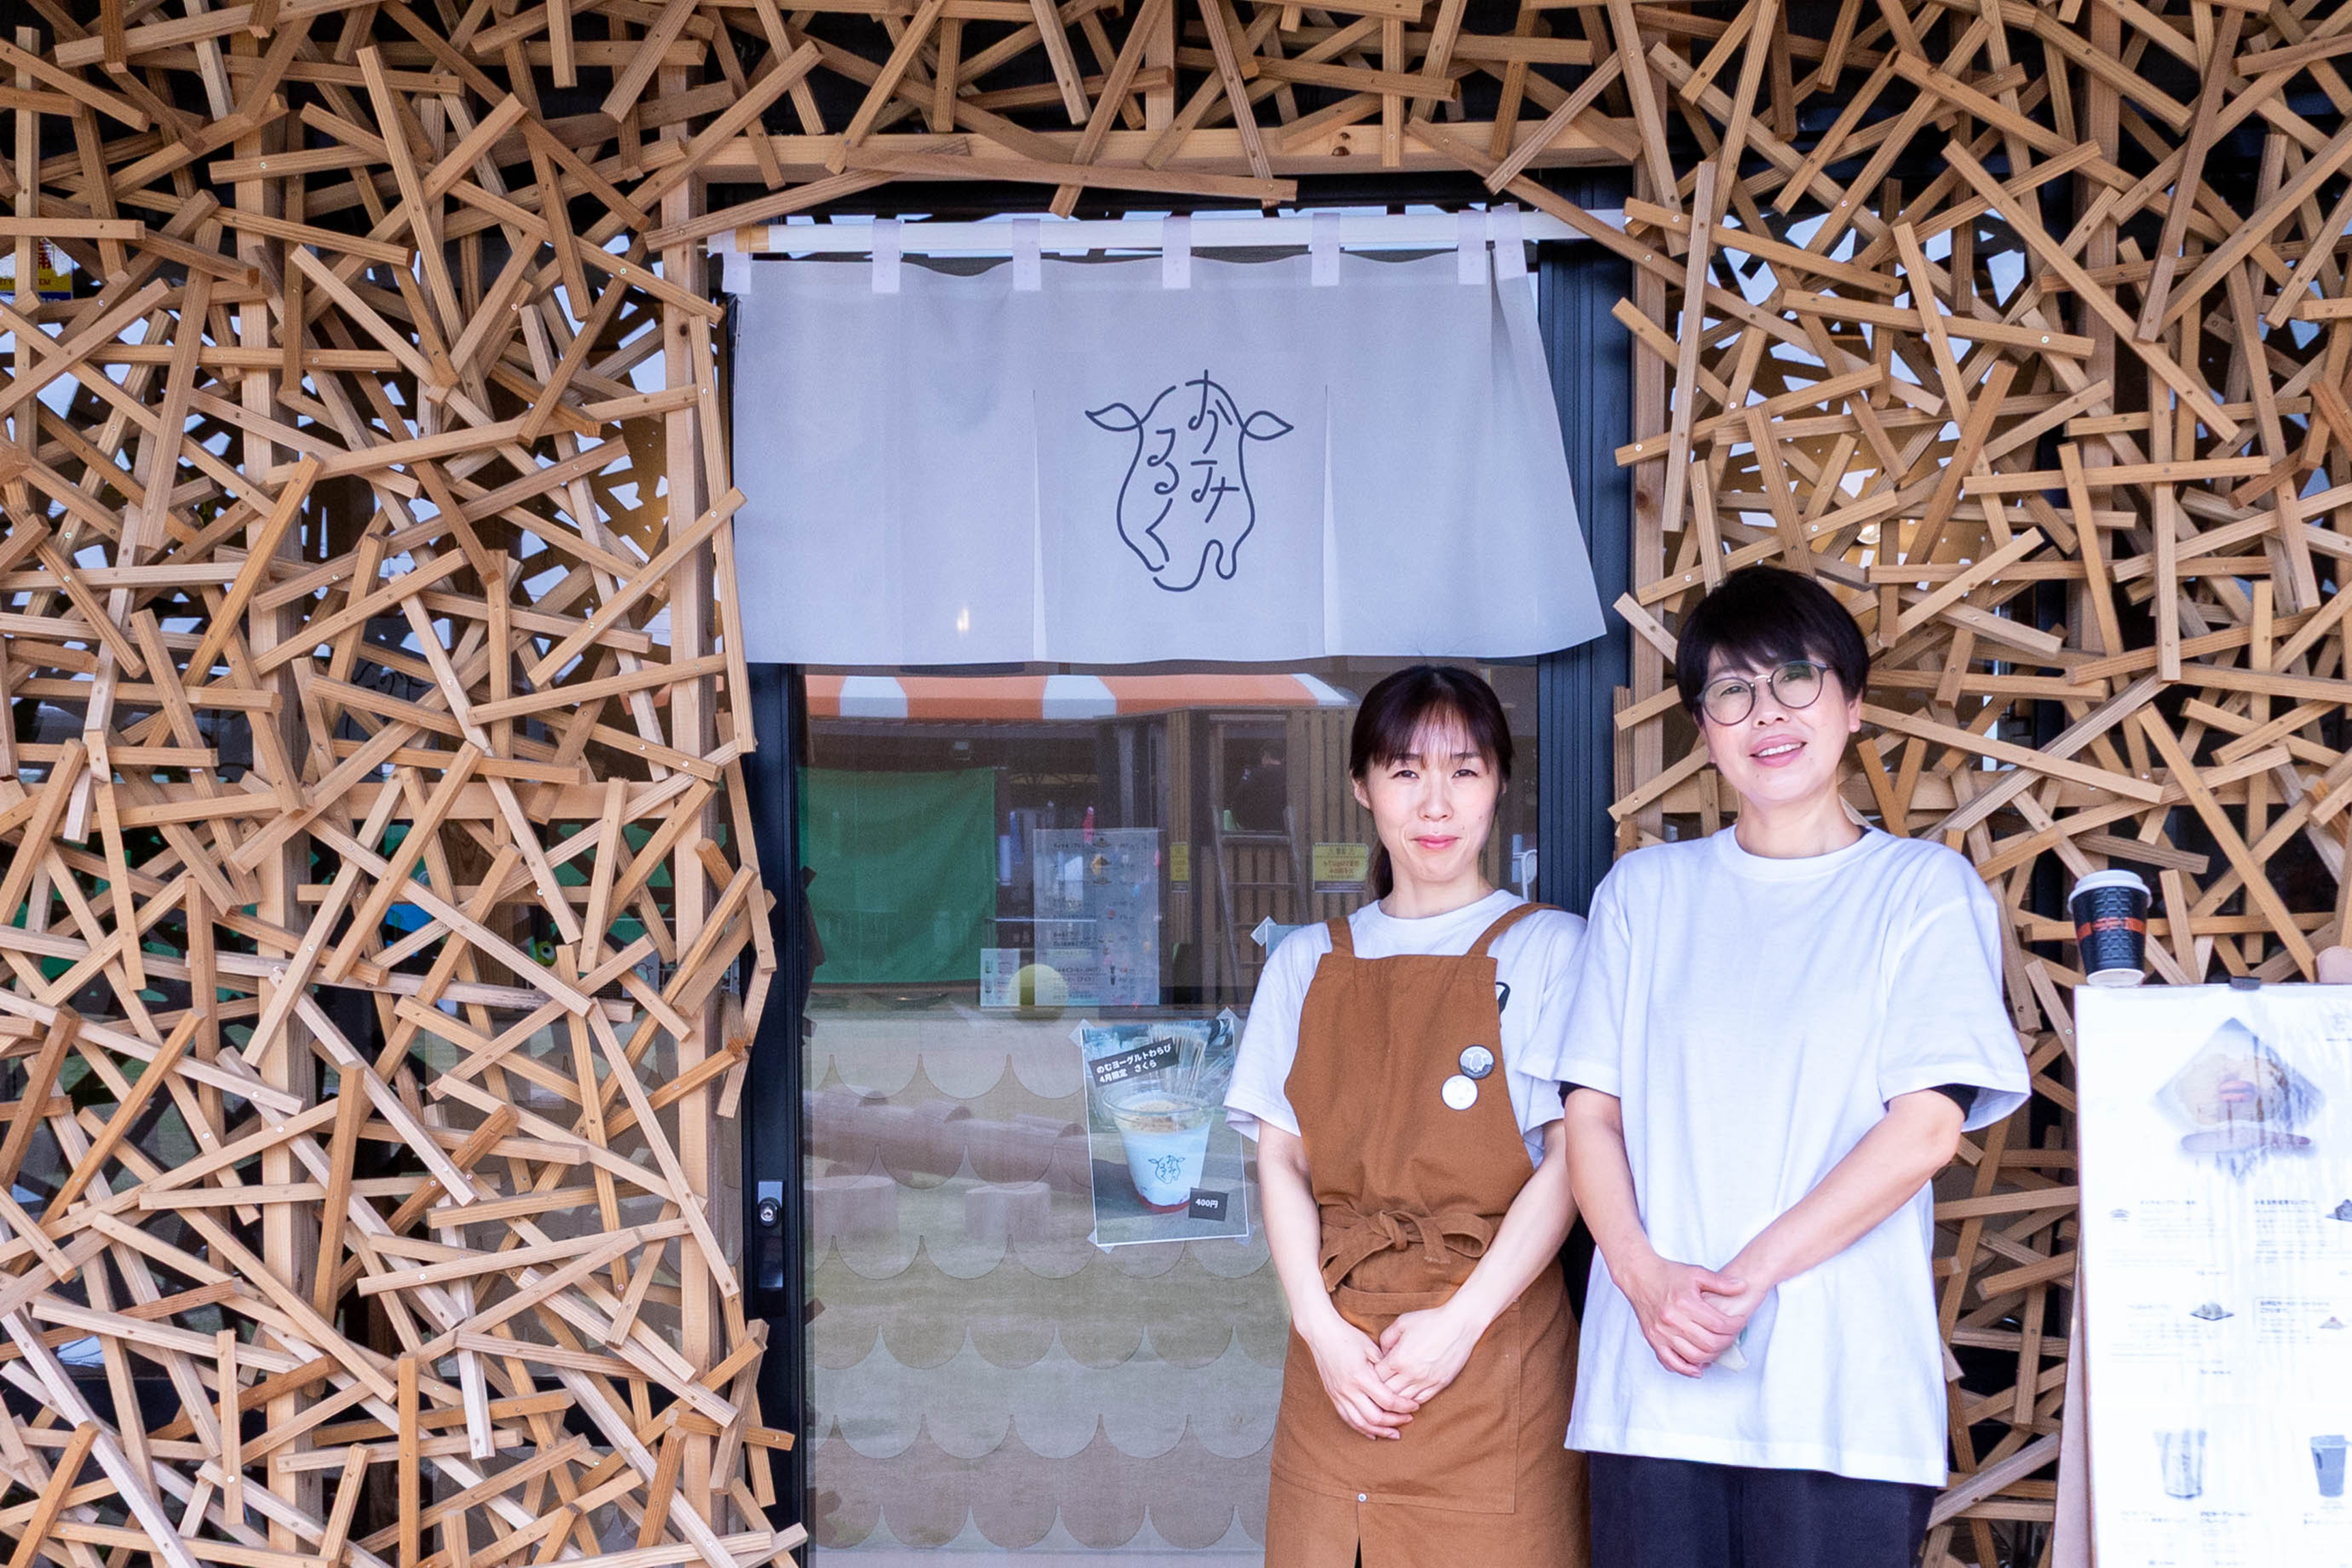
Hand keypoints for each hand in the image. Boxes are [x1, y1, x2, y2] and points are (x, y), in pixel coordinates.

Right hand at [1301, 1308, 1420, 1439]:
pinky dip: (1361, 1429)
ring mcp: (1338, 1395)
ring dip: (1379, 1431)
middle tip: (1408, 1419)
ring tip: (1394, 1433)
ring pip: (1360, 1423)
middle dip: (1394, 1422)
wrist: (1321, 1334)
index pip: (1387, 1400)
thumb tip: (1399, 1381)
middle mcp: (1348, 1389)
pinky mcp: (1333, 1396)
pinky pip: (1347, 1419)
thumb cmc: (1347, 1336)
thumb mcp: (1370, 1347)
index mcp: (1360, 1376)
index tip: (1414, 1406)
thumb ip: (1384, 1366)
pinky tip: (1372, 1433)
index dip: (1403, 1406)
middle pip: (1375, 1417)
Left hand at [1373, 1302, 1483, 1404]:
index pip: (1376, 1378)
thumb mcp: (1402, 1323)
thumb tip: (1380, 1354)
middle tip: (1377, 1387)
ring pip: (1403, 1401)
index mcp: (1398, 1359)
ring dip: (1395, 1399)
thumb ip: (1386, 1339)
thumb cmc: (1430, 1320)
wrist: (1459, 1325)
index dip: (1370, 1377)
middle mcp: (1411, 1374)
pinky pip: (1421, 1400)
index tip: (1370, 1374)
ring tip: (1390, 1394)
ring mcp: (1426, 1381)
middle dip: (1380, 1391)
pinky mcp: (1440, 1385)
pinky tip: (1407, 1396)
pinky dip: (1411, 1401)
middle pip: (1387, 1393)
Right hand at [1617, 1251, 1745, 1377]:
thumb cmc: (1668, 1274)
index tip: (1740, 1321)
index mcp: (1685, 1303)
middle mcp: (1672, 1320)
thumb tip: (1743, 1286)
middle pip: (1710, 1343)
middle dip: (1728, 1341)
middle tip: (1733, 1335)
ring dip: (1712, 1356)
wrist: (1639, 1276)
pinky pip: (1671, 1362)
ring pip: (1694, 1356)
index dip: (1735, 1325)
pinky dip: (1687, 1369)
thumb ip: (1721, 1282)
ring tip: (1719, 1347)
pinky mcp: (1653, 1340)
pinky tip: (1698, 1367)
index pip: (1719, 1324)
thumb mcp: (1696, 1273)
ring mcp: (1661, 1333)